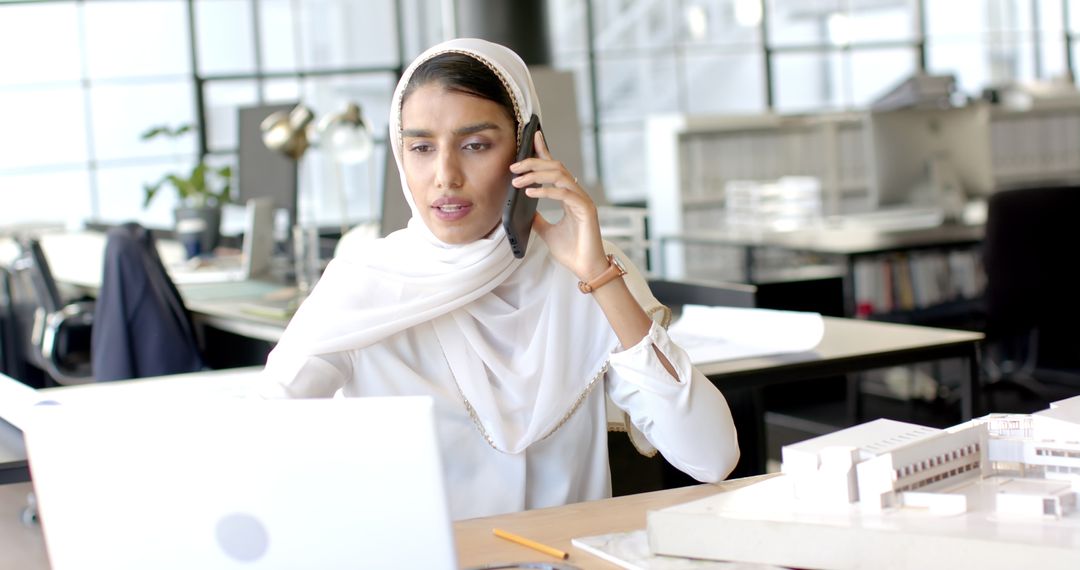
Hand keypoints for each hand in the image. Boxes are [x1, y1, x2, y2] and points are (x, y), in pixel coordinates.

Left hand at [509, 130, 608, 280]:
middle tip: (514, 166)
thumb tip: (524, 209)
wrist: (585, 268)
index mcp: (569, 196)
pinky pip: (564, 194)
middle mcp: (576, 194)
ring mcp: (582, 200)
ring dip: (536, 175)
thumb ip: (538, 218)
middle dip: (533, 163)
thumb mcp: (547, 231)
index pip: (555, 169)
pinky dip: (546, 191)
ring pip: (560, 176)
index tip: (533, 137)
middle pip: (555, 167)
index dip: (545, 151)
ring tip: (518, 180)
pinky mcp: (585, 209)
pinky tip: (530, 192)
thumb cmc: (571, 250)